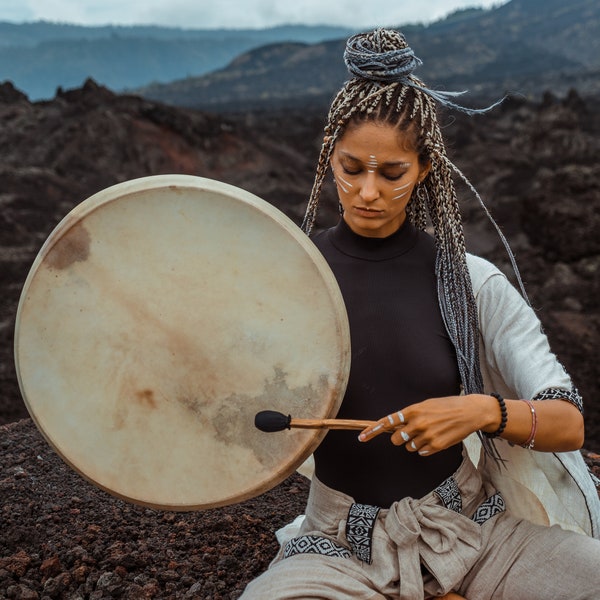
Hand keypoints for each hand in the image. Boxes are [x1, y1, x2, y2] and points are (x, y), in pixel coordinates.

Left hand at [358, 394, 494, 455]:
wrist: (469, 412)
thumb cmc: (446, 406)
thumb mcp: (425, 405)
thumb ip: (409, 415)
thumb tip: (394, 425)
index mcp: (413, 410)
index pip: (387, 422)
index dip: (372, 430)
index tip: (361, 437)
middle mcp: (418, 423)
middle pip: (395, 440)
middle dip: (399, 438)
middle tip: (410, 432)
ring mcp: (427, 436)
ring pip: (408, 447)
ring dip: (414, 442)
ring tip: (428, 432)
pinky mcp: (436, 446)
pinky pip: (421, 452)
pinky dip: (424, 448)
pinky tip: (435, 439)